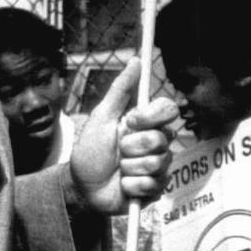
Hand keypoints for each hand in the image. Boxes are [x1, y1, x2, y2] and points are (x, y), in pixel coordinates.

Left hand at [66, 59, 176, 215]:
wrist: (82, 187)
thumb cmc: (91, 151)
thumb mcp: (101, 117)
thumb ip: (120, 90)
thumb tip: (136, 61)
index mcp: (146, 123)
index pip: (168, 109)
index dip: (151, 116)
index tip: (131, 121)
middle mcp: (157, 142)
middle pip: (161, 138)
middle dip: (131, 146)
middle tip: (117, 151)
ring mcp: (159, 167)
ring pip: (156, 163)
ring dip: (128, 168)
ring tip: (118, 170)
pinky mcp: (156, 189)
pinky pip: (151, 185)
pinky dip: (131, 186)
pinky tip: (123, 185)